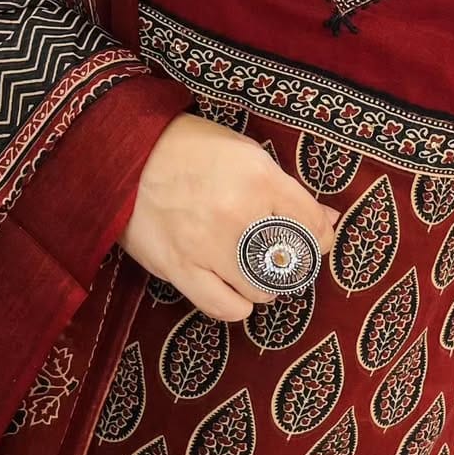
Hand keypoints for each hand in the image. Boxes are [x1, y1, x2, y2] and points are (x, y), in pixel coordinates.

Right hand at [118, 112, 339, 321]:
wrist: (126, 153)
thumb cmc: (189, 147)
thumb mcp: (246, 153)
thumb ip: (286, 188)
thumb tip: (327, 218)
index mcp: (261, 180)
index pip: (315, 226)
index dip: (322, 236)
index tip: (316, 238)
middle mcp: (241, 217)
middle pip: (293, 264)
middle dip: (293, 262)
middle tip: (280, 253)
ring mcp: (210, 247)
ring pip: (263, 291)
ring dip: (265, 284)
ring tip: (253, 269)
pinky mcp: (180, 268)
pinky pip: (224, 308)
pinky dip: (237, 305)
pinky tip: (233, 289)